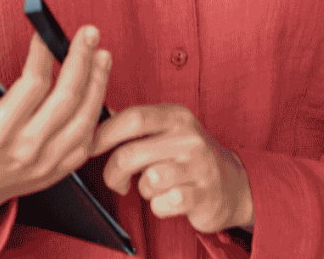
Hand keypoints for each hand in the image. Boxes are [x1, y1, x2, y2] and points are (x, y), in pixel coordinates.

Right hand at [0, 27, 113, 218]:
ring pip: (84, 118)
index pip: (33, 85)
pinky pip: (88, 139)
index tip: (46, 33)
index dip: (43, 54)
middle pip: (66, 98)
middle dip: (81, 60)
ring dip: (97, 83)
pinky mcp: (59, 169)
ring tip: (102, 56)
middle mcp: (27, 147)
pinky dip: (98, 112)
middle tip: (89, 34)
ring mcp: (47, 161)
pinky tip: (99, 89)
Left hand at [91, 103, 252, 234]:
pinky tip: (168, 199)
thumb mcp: (169, 130)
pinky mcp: (203, 195)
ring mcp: (199, 166)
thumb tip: (98, 116)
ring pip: (148, 180)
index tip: (91, 147)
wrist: (232, 184)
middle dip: (114, 172)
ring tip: (152, 187)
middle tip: (116, 180)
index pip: (133, 118)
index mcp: (177, 116)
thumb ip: (137, 124)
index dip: (105, 134)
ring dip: (142, 189)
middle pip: (131, 153)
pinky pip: (163, 203)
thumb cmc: (189, 157)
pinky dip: (159, 206)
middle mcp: (189, 138)